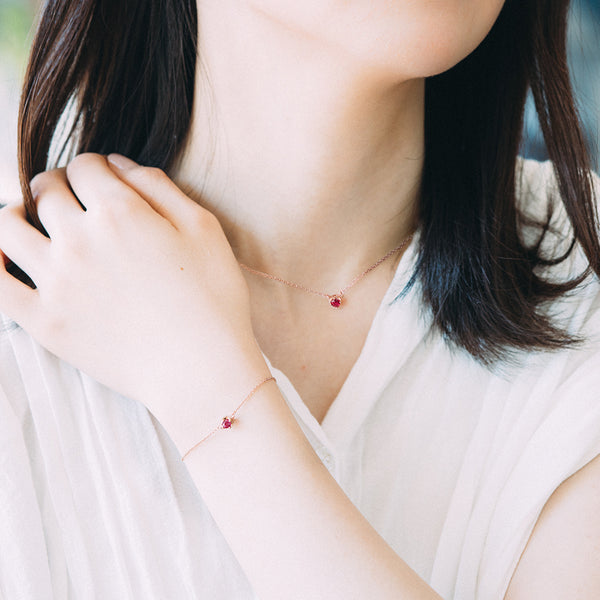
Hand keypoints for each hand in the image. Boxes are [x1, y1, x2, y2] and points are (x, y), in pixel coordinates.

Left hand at [0, 154, 268, 443]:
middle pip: (45, 189)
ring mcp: (56, 281)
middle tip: (70, 198)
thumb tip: (118, 163)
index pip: (85, 165)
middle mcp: (80, 239)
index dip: (94, 167)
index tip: (101, 179)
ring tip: (29, 218)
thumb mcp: (204, 229)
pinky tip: (3, 256)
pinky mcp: (44, 322)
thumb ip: (159, 186)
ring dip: (16, 211)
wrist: (201, 370)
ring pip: (6, 226)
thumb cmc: (213, 300)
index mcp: (121, 212)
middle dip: (57, 185)